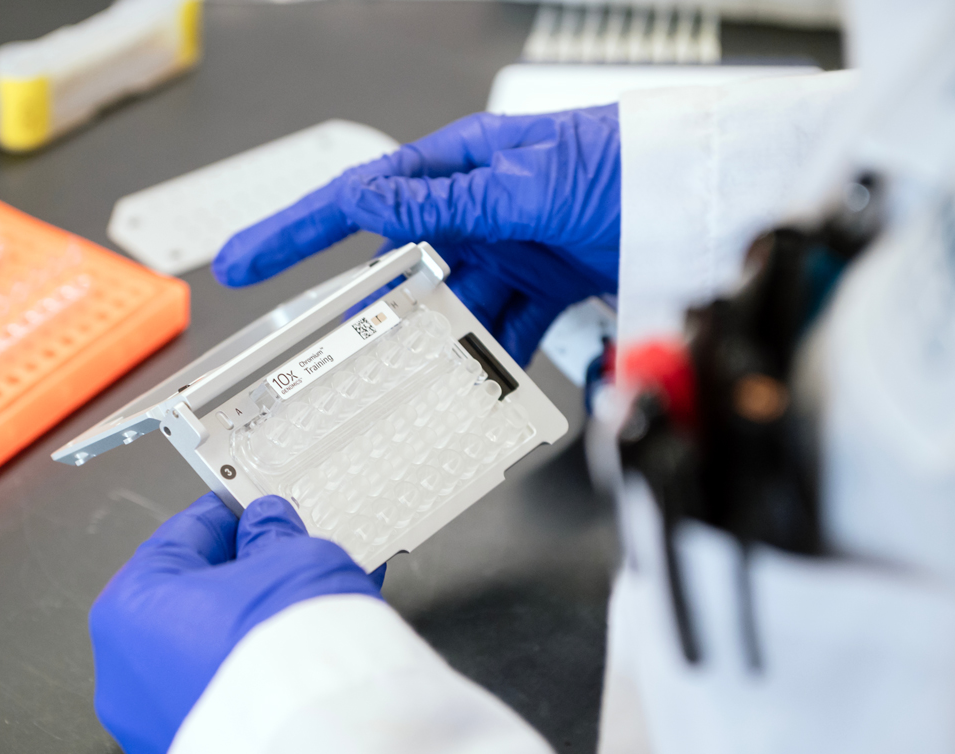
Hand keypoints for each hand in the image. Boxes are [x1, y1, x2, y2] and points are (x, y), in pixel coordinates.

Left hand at [90, 493, 383, 753]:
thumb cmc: (291, 664)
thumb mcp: (297, 561)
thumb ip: (275, 535)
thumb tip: (268, 527)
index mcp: (129, 608)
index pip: (182, 536)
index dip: (231, 516)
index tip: (258, 511)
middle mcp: (125, 672)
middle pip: (192, 599)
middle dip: (246, 577)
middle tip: (291, 562)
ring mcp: (153, 724)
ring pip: (208, 652)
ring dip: (255, 627)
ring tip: (312, 612)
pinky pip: (224, 697)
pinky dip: (257, 676)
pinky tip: (303, 659)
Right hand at [212, 107, 621, 365]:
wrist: (712, 195)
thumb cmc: (627, 162)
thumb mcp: (525, 183)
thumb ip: (442, 203)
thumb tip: (363, 204)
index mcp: (459, 168)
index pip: (356, 200)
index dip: (292, 231)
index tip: (242, 259)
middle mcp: (476, 211)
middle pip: (398, 267)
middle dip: (371, 312)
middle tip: (333, 355)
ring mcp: (508, 252)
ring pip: (448, 312)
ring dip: (436, 349)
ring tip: (416, 388)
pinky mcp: (543, 289)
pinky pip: (501, 335)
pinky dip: (491, 365)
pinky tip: (483, 390)